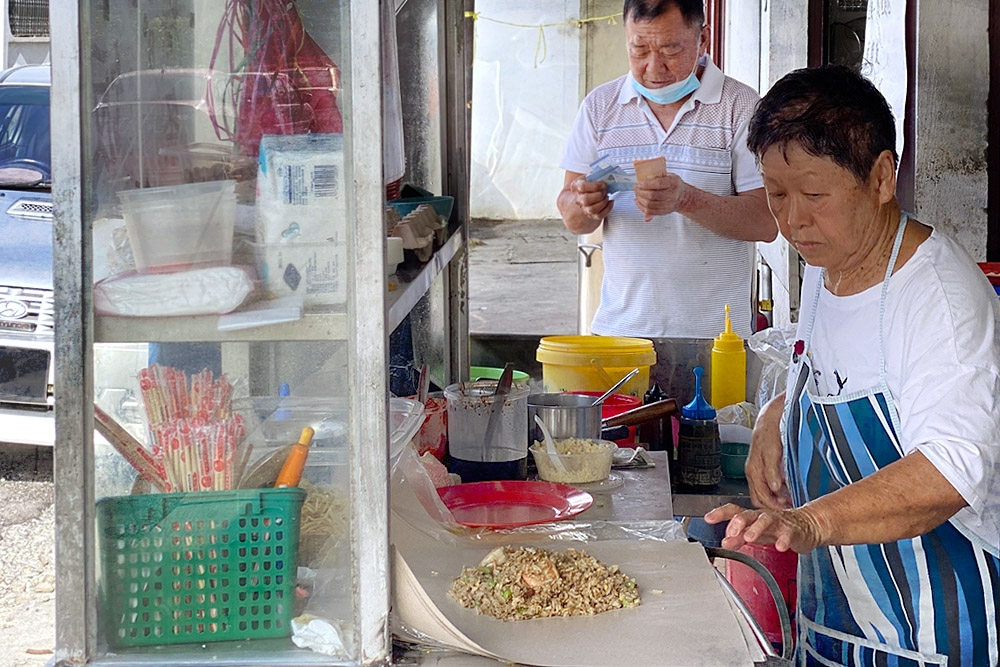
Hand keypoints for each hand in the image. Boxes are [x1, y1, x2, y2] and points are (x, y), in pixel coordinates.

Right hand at [570, 177, 612, 220]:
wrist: (581, 199)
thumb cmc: (587, 187)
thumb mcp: (587, 178)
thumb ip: (594, 176)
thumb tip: (606, 176)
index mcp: (576, 187)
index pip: (582, 187)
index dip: (595, 186)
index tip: (603, 184)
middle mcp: (578, 199)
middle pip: (586, 200)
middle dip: (599, 195)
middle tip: (604, 191)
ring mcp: (584, 209)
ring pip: (592, 210)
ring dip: (603, 202)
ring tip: (606, 197)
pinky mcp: (591, 216)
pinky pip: (599, 215)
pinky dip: (607, 208)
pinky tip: (609, 202)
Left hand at [633, 173, 687, 221]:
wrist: (683, 197)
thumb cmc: (674, 185)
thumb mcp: (669, 175)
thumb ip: (658, 176)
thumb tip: (647, 178)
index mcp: (673, 183)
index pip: (658, 184)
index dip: (646, 184)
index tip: (640, 183)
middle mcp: (671, 195)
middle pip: (652, 195)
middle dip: (640, 192)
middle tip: (636, 188)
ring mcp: (668, 205)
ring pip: (649, 205)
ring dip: (639, 199)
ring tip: (637, 194)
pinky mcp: (664, 212)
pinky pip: (649, 212)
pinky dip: (641, 207)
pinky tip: (638, 202)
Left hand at [704, 503, 822, 553]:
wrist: (805, 526)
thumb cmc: (776, 528)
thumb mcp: (754, 534)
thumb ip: (738, 538)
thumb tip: (723, 543)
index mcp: (751, 516)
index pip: (733, 511)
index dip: (720, 513)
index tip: (708, 518)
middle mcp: (762, 516)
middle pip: (748, 514)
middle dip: (738, 522)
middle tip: (730, 532)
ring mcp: (778, 522)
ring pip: (766, 521)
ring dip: (756, 528)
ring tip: (749, 538)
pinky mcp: (792, 531)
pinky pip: (788, 534)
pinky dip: (783, 540)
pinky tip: (780, 546)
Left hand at [745, 394, 791, 510]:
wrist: (775, 413)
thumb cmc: (775, 439)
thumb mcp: (774, 463)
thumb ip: (777, 481)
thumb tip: (786, 499)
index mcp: (754, 472)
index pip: (757, 499)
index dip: (768, 510)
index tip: (780, 519)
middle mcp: (753, 466)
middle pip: (757, 494)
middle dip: (770, 508)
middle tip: (784, 515)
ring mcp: (758, 455)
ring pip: (760, 481)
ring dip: (771, 496)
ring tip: (784, 505)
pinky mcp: (766, 444)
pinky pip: (768, 463)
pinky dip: (772, 476)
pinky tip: (779, 485)